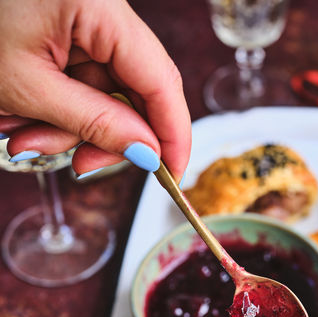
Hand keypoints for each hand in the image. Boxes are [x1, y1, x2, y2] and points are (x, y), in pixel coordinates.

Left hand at [0, 0, 190, 178]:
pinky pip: (81, 82)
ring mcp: (87, 20)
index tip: (171, 176)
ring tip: (22, 138)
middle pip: (135, 91)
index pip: (161, 80)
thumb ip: (97, 123)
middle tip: (80, 166)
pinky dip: (57, 110)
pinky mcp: (70, 30)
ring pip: (105, 93)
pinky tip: (24, 120)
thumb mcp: (29, 86)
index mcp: (100, 6)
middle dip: (104, 136)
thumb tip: (148, 154)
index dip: (172, 135)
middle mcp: (104, 9)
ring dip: (69, 128)